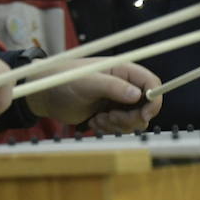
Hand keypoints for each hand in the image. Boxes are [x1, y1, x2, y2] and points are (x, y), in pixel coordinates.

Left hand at [26, 60, 161, 132]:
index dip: (153, 100)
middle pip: (145, 107)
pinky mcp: (110, 113)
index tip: (143, 115)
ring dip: (117, 125)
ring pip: (134, 120)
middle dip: (130, 118)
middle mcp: (124, 85)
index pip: (151, 83)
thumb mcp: (88, 82)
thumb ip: (113, 87)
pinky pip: (120, 127)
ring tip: (98, 119)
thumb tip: (138, 95)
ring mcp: (117, 100)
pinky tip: (93, 122)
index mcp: (123, 70)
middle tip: (110, 117)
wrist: (46, 94)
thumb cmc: (64, 80)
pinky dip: (109, 129)